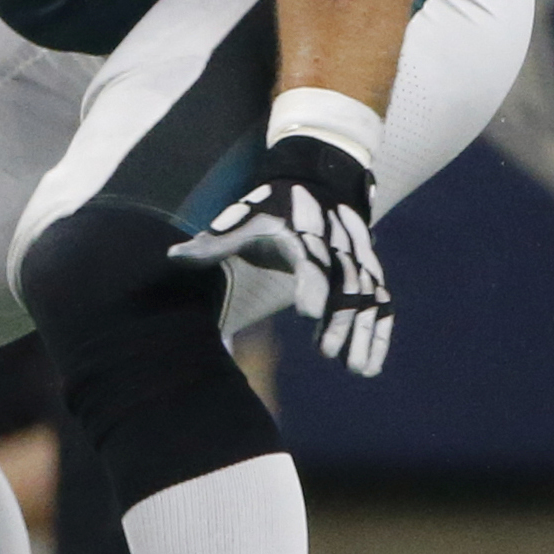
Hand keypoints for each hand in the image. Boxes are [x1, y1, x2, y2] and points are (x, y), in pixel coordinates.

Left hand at [174, 134, 393, 376]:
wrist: (315, 183)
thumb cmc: (270, 208)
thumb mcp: (242, 219)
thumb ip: (213, 243)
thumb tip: (173, 258)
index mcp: (302, 233)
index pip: (312, 259)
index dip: (312, 284)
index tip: (307, 312)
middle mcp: (335, 246)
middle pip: (345, 282)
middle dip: (340, 319)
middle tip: (326, 352)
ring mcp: (355, 260)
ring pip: (367, 297)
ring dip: (363, 333)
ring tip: (356, 370)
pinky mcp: (366, 273)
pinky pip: (380, 303)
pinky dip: (378, 332)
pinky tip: (369, 364)